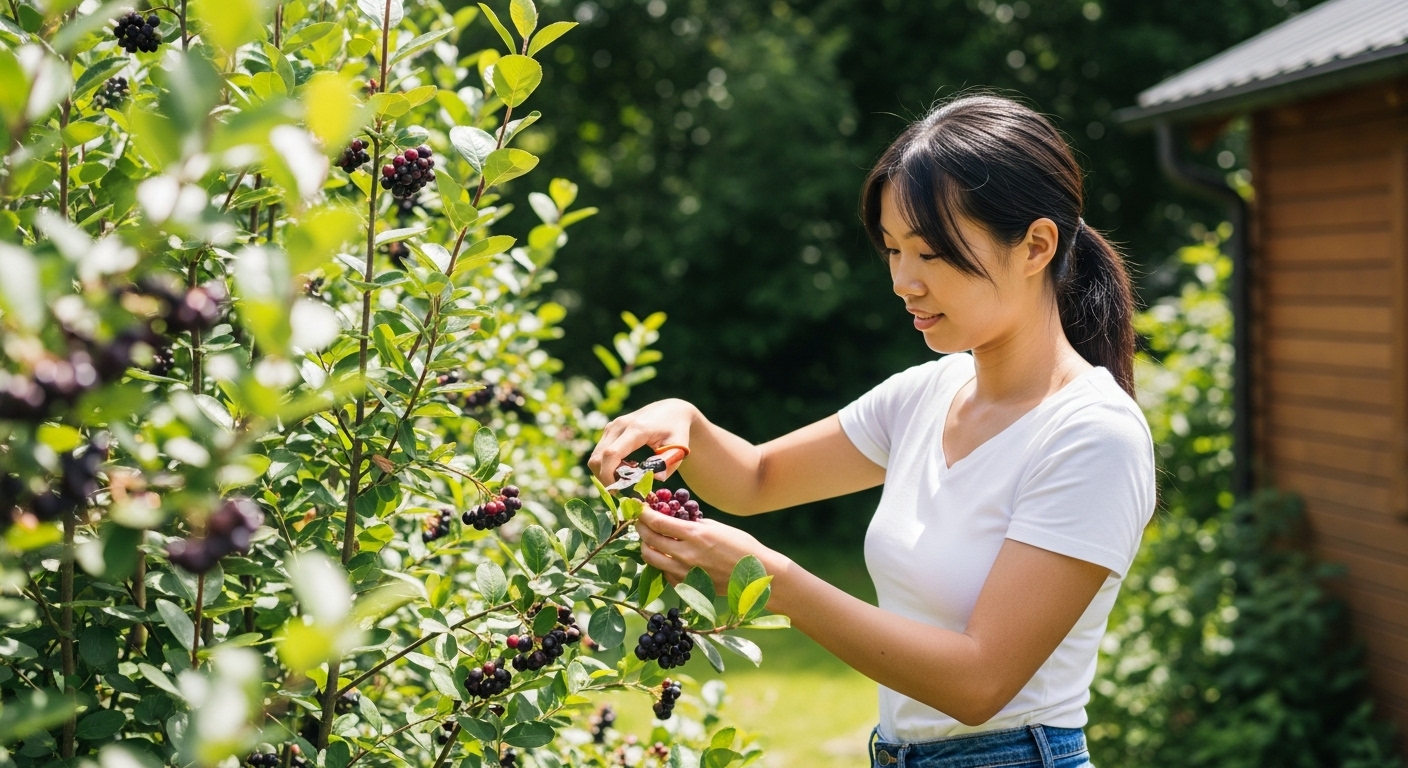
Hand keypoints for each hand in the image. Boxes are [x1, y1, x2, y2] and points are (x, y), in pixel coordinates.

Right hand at [588, 398, 698, 485]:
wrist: (672, 410)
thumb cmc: (677, 431)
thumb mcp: (679, 448)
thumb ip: (668, 464)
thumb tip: (656, 479)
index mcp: (636, 429)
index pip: (611, 454)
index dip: (609, 476)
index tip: (618, 492)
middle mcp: (619, 425)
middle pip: (598, 457)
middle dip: (606, 478)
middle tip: (625, 488)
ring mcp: (612, 426)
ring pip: (596, 456)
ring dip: (607, 472)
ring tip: (630, 476)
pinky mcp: (609, 430)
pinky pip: (600, 452)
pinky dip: (608, 465)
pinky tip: (627, 467)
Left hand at [634, 510, 782, 594]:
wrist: (757, 575)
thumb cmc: (741, 546)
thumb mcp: (717, 527)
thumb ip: (693, 523)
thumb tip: (674, 517)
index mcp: (695, 535)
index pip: (657, 522)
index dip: (643, 513)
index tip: (639, 507)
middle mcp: (686, 554)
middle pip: (649, 540)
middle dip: (640, 528)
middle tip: (640, 522)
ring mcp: (685, 572)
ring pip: (651, 559)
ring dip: (646, 546)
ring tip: (649, 539)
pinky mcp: (687, 586)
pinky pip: (664, 573)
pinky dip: (661, 563)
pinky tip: (667, 556)